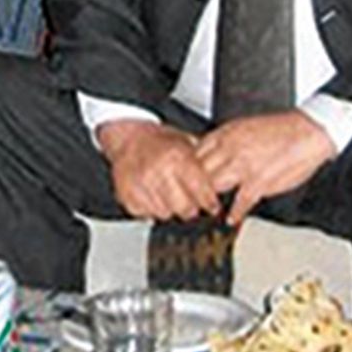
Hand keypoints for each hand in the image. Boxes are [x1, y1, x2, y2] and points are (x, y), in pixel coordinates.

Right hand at [96, 120, 219, 221]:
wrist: (128, 138)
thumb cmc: (160, 142)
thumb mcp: (186, 144)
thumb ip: (203, 164)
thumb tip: (224, 182)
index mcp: (177, 157)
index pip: (201, 190)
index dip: (210, 202)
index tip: (212, 207)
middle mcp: (159, 170)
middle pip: (184, 209)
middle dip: (190, 209)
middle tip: (190, 205)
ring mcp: (141, 182)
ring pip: (164, 214)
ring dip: (170, 209)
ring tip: (169, 197)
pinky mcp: (126, 193)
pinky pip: (145, 214)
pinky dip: (150, 209)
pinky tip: (153, 196)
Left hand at [196, 111, 336, 225]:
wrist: (307, 131)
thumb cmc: (279, 130)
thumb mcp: (243, 128)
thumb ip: (224, 143)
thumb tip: (210, 158)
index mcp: (226, 134)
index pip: (194, 153)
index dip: (187, 169)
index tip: (185, 181)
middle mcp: (230, 148)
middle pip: (198, 172)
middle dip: (193, 187)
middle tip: (191, 201)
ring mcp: (243, 166)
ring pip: (213, 187)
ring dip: (209, 202)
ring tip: (208, 210)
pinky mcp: (259, 181)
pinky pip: (240, 203)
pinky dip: (235, 214)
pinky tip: (232, 219)